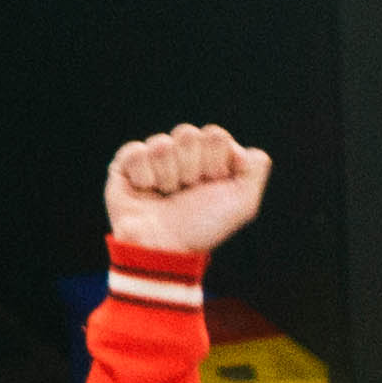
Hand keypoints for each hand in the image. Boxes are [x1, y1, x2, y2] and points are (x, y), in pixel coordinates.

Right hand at [105, 125, 268, 259]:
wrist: (165, 249)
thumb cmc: (202, 228)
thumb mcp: (243, 203)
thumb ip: (256, 168)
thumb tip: (239, 149)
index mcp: (208, 157)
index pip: (214, 135)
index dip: (215, 163)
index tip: (211, 186)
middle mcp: (180, 154)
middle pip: (187, 134)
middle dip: (190, 169)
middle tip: (186, 192)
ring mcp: (152, 157)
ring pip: (161, 144)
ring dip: (167, 177)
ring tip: (166, 196)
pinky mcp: (125, 165)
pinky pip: (136, 152)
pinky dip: (144, 177)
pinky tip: (146, 192)